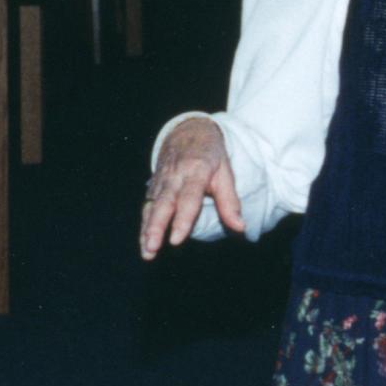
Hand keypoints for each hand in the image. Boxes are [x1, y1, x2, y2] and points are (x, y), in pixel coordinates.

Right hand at [139, 116, 243, 257]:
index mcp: (195, 171)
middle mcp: (174, 178)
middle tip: (153, 248)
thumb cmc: (211, 156)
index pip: (188, 198)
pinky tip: (144, 244)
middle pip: (163, 205)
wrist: (187, 132)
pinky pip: (148, 208)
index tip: (176, 240)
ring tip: (147, 253)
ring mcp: (161, 183)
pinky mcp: (154, 188)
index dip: (182, 219)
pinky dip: (144, 226)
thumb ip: (230, 201)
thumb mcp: (225, 173)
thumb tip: (241, 228)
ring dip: (147, 231)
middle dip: (156, 228)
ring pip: (152, 208)